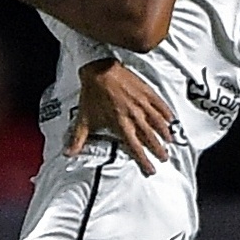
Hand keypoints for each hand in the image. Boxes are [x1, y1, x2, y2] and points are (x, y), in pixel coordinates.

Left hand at [72, 57, 173, 174]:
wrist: (98, 70)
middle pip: (150, 136)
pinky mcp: (146, 91)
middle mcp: (134, 115)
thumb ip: (78, 139)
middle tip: (165, 158)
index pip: (135, 147)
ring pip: (157, 122)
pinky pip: (160, 104)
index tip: (151, 169)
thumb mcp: (84, 119)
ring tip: (170, 141)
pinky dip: (166, 113)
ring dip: (165, 133)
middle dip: (158, 149)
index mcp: (120, 123)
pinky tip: (171, 119)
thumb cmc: (92, 93)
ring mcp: (141, 103)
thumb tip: (68, 153)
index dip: (144, 160)